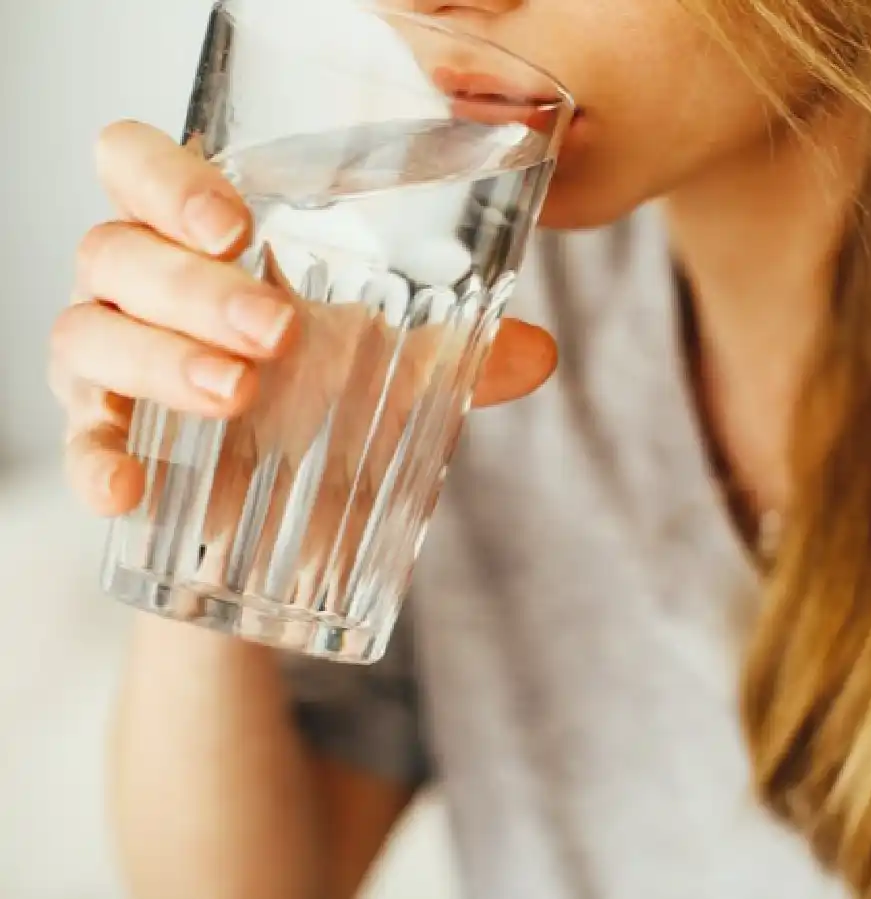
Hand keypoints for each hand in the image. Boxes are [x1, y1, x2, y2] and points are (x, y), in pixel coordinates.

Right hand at [49, 121, 556, 583]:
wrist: (282, 508)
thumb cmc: (324, 399)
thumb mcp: (392, 371)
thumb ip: (458, 355)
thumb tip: (539, 353)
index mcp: (201, 240)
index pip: (138, 165)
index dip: (168, 178)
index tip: (237, 224)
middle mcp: (141, 287)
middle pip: (118, 249)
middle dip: (194, 286)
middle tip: (277, 330)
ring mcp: (111, 361)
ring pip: (88, 331)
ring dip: (161, 359)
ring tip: (239, 393)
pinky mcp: (105, 439)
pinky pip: (78, 441)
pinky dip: (95, 461)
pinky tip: (129, 490)